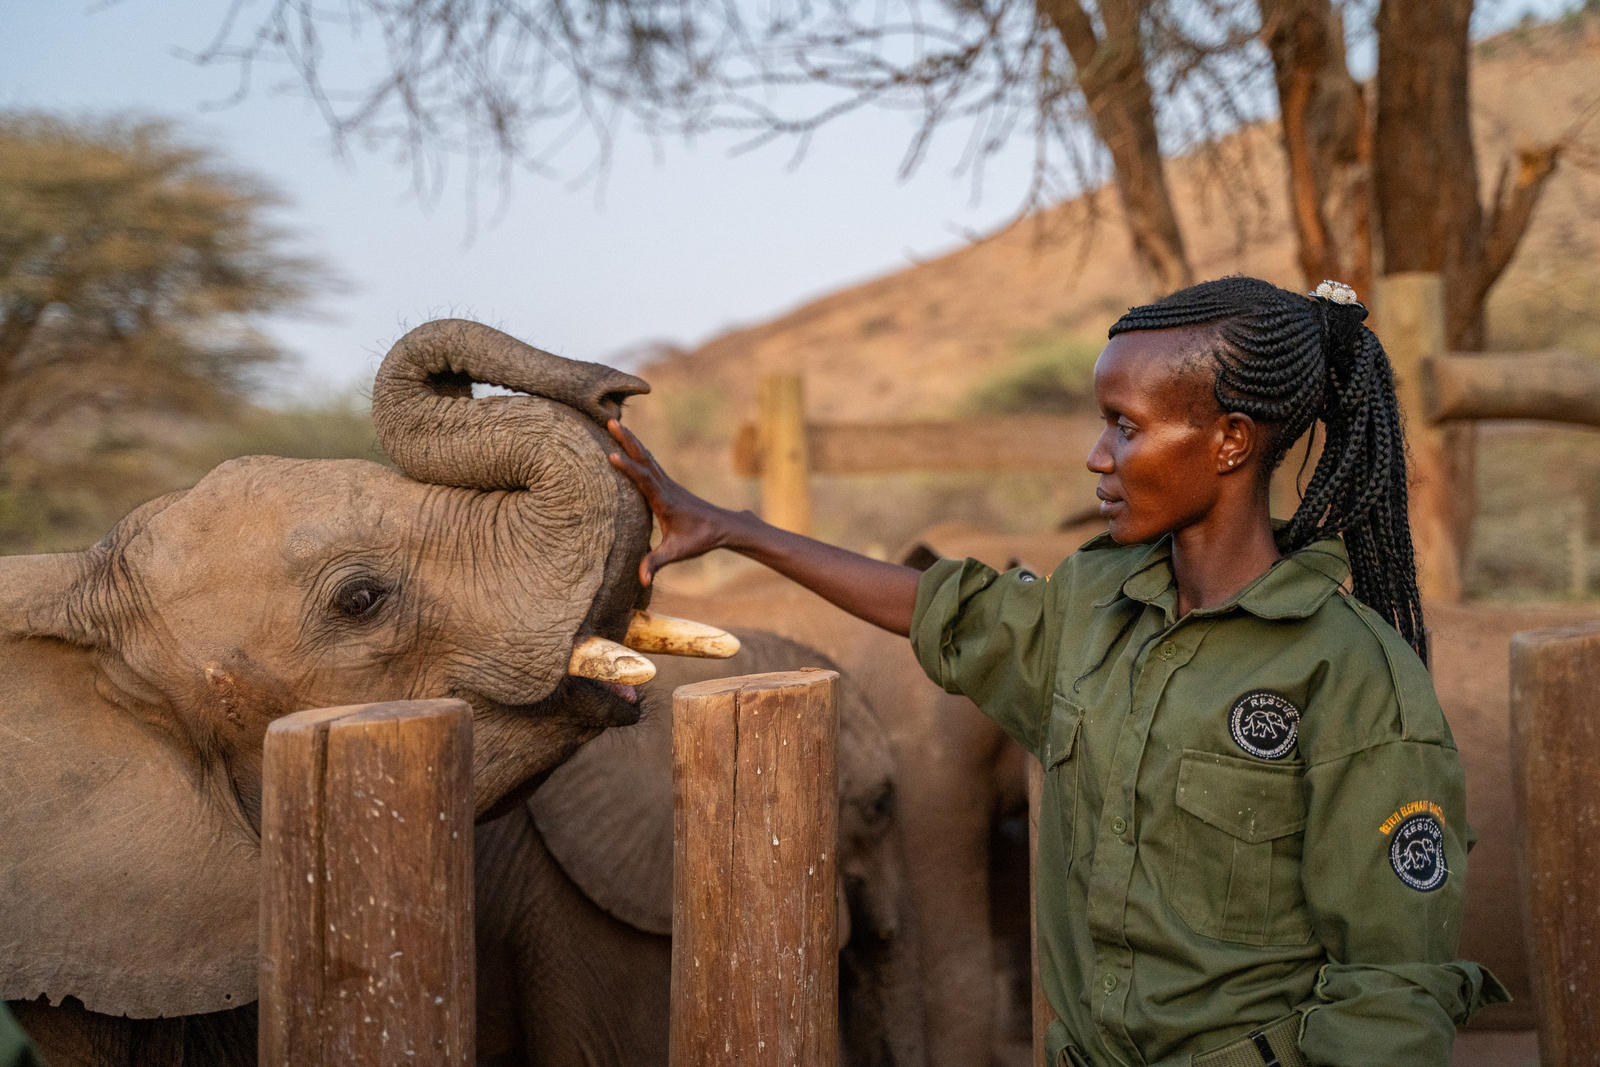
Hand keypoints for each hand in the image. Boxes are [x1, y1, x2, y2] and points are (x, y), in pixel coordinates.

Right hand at [607, 419, 740, 586]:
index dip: (628, 468)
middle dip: (627, 440)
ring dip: (631, 440)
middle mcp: (665, 487)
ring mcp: (666, 483)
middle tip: (611, 421)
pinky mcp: (666, 484)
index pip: (644, 480)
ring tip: (614, 423)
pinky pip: (649, 462)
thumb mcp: (677, 553)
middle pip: (645, 458)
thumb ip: (657, 564)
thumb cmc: (700, 539)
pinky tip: (629, 443)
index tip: (611, 455)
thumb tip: (642, 582)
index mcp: (665, 501)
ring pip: (647, 457)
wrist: (722, 526)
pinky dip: (637, 449)